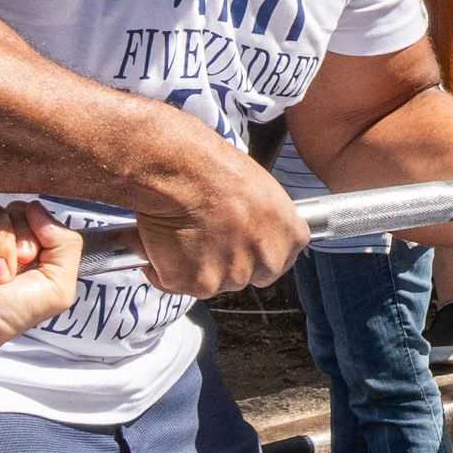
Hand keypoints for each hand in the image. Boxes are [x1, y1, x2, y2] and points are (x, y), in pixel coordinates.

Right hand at [127, 128, 307, 295]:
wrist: (183, 171)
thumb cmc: (216, 168)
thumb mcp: (259, 190)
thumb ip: (260, 221)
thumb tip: (244, 228)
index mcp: (291, 236)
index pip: (277, 261)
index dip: (250, 252)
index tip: (233, 239)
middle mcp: (269, 262)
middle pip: (243, 275)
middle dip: (222, 261)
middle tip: (200, 233)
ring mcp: (234, 276)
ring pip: (209, 281)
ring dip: (191, 263)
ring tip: (179, 229)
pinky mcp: (199, 284)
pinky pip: (174, 282)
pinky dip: (162, 266)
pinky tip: (161, 238)